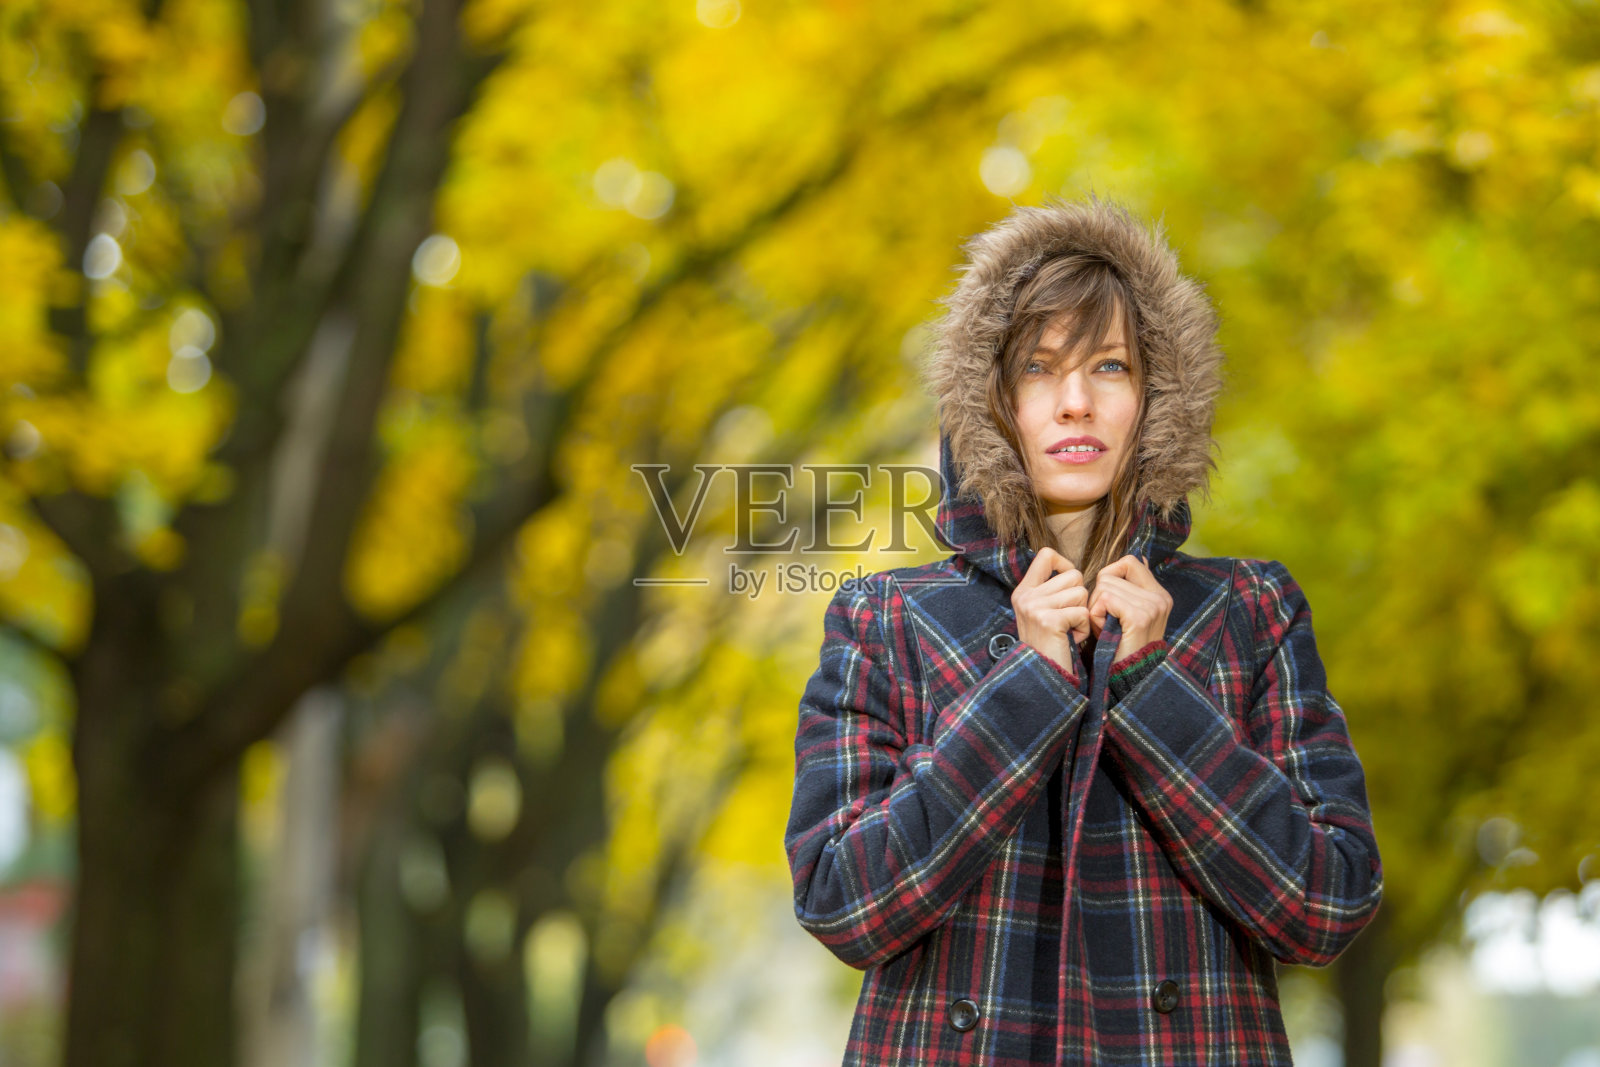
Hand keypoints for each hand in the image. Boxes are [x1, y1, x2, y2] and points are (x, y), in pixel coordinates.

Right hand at [1012, 547, 1090, 674]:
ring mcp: (1035, 607)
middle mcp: (1026, 596)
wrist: (1043, 678)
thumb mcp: (1043, 613)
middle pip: (1074, 575)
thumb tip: (1073, 570)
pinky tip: (1071, 640)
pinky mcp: (1048, 620)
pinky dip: (1084, 629)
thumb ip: (1052, 590)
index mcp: (1024, 591)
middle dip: (1080, 597)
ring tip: (1069, 631)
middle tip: (1069, 620)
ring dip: (1082, 614)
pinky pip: (1083, 612)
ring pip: (1081, 593)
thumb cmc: (1051, 646)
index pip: (1046, 554)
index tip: (1069, 585)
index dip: (1065, 565)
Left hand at [1088, 554, 1172, 661]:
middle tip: (1106, 620)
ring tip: (1107, 628)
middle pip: (1110, 574)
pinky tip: (1105, 631)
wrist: (1129, 679)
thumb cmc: (1120, 646)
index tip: (1108, 599)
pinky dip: (1097, 616)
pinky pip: (1105, 600)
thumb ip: (1131, 587)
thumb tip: (1140, 557)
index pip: (1129, 561)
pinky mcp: (1140, 617)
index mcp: (1159, 594)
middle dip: (1099, 596)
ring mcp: (1152, 606)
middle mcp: (1160, 597)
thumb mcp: (1128, 613)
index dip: (1110, 575)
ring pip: (1104, 586)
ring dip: (1096, 608)